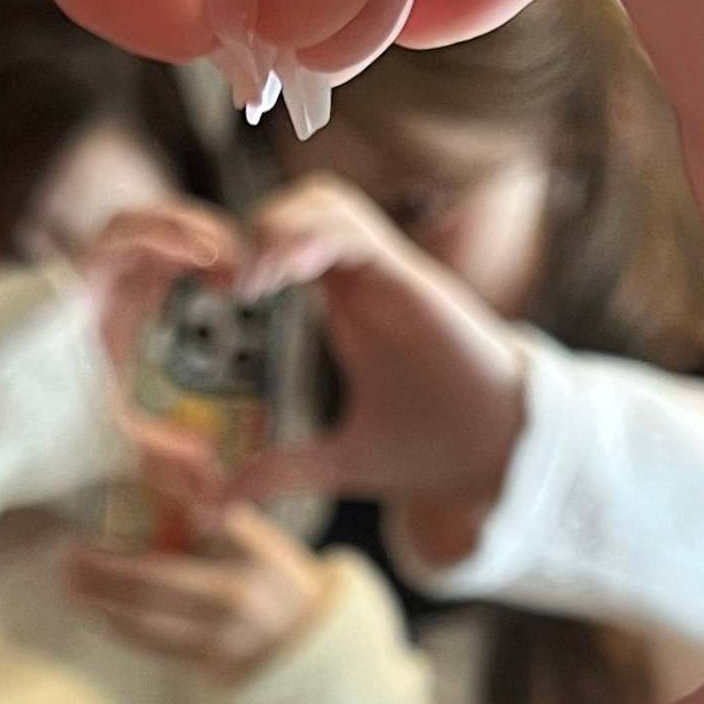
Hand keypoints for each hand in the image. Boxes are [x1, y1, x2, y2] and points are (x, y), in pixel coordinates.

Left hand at [62, 509, 332, 686]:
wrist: (311, 642)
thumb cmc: (281, 580)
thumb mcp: (265, 541)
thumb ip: (225, 524)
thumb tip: (186, 504)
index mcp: (240, 571)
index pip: (175, 559)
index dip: (128, 551)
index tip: (95, 533)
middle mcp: (226, 610)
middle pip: (150, 592)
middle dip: (103, 576)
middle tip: (68, 558)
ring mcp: (214, 643)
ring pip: (145, 625)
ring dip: (101, 605)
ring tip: (70, 585)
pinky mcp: (204, 667)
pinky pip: (153, 648)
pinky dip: (120, 629)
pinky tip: (97, 612)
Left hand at [231, 176, 528, 558]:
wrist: (493, 459)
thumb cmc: (428, 448)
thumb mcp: (339, 462)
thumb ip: (283, 470)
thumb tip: (223, 501)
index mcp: (348, 303)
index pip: (288, 237)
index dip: (243, 249)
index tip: (209, 292)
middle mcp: (366, 278)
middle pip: (300, 203)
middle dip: (252, 225)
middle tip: (221, 280)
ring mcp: (390, 275)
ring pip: (326, 202)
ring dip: (278, 225)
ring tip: (249, 279)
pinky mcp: (414, 284)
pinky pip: (359, 234)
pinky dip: (313, 239)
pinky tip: (281, 275)